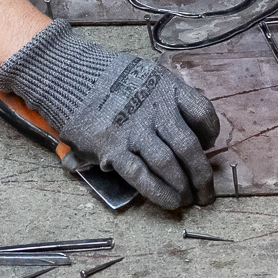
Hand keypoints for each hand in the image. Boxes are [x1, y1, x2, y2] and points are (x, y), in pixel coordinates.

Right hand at [0, 21, 220, 210]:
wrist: (68, 75)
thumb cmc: (108, 78)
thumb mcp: (143, 76)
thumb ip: (165, 98)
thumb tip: (189, 126)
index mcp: (166, 88)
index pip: (201, 112)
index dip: (210, 133)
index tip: (208, 144)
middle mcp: (154, 109)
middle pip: (189, 145)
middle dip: (202, 174)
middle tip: (206, 192)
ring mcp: (133, 129)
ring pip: (169, 163)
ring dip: (185, 186)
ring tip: (190, 200)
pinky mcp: (113, 148)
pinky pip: (143, 175)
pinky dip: (160, 192)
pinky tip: (171, 202)